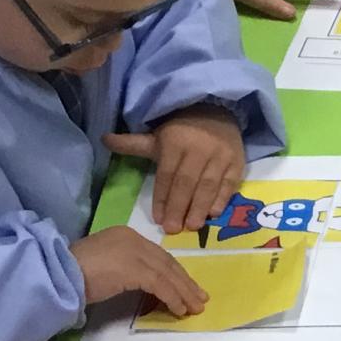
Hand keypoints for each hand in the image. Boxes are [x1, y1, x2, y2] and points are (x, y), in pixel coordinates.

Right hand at [70, 227, 205, 318]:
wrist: (56, 274)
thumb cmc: (73, 274)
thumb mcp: (104, 266)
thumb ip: (125, 269)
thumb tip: (145, 284)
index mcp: (125, 235)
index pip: (157, 255)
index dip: (174, 273)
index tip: (186, 287)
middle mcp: (133, 238)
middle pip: (167, 262)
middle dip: (184, 282)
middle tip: (199, 298)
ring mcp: (134, 251)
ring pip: (168, 274)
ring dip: (183, 293)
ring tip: (194, 308)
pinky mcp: (134, 268)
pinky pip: (160, 285)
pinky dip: (172, 298)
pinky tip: (178, 309)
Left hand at [103, 108, 245, 234]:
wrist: (217, 110)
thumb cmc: (182, 130)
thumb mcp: (156, 136)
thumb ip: (132, 143)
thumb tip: (103, 139)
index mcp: (176, 142)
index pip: (167, 175)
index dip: (163, 198)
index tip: (159, 219)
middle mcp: (199, 149)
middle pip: (187, 183)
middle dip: (180, 208)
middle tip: (174, 229)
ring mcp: (221, 156)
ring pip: (209, 185)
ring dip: (200, 208)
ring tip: (193, 226)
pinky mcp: (237, 162)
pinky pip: (229, 184)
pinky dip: (222, 200)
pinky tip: (213, 214)